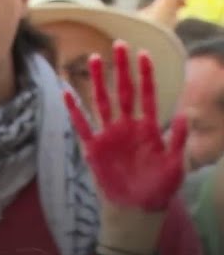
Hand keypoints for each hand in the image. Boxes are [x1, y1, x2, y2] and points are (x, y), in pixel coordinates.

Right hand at [65, 41, 187, 212]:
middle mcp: (127, 126)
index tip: (144, 54)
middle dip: (122, 69)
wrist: (137, 209)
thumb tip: (186, 113)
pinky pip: (81, 125)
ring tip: (95, 58)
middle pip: (123, 92)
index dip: (146, 76)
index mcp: (149, 128)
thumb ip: (179, 139)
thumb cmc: (160, 187)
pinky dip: (74, 110)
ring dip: (99, 80)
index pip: (147, 96)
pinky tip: (67, 92)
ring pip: (102, 102)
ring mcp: (109, 135)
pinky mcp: (94, 148)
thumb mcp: (176, 164)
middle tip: (120, 45)